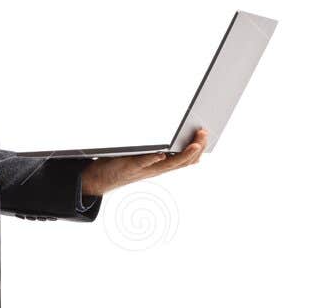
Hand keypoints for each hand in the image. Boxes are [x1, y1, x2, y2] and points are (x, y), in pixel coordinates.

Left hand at [80, 128, 208, 197]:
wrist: (102, 178)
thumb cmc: (123, 162)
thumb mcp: (143, 155)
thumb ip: (156, 146)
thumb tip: (167, 129)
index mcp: (162, 164)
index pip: (186, 159)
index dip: (199, 148)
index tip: (206, 133)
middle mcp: (157, 168)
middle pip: (183, 161)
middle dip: (197, 147)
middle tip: (204, 133)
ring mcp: (146, 169)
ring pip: (169, 163)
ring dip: (182, 154)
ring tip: (192, 144)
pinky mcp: (131, 167)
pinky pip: (144, 163)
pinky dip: (153, 159)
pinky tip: (161, 153)